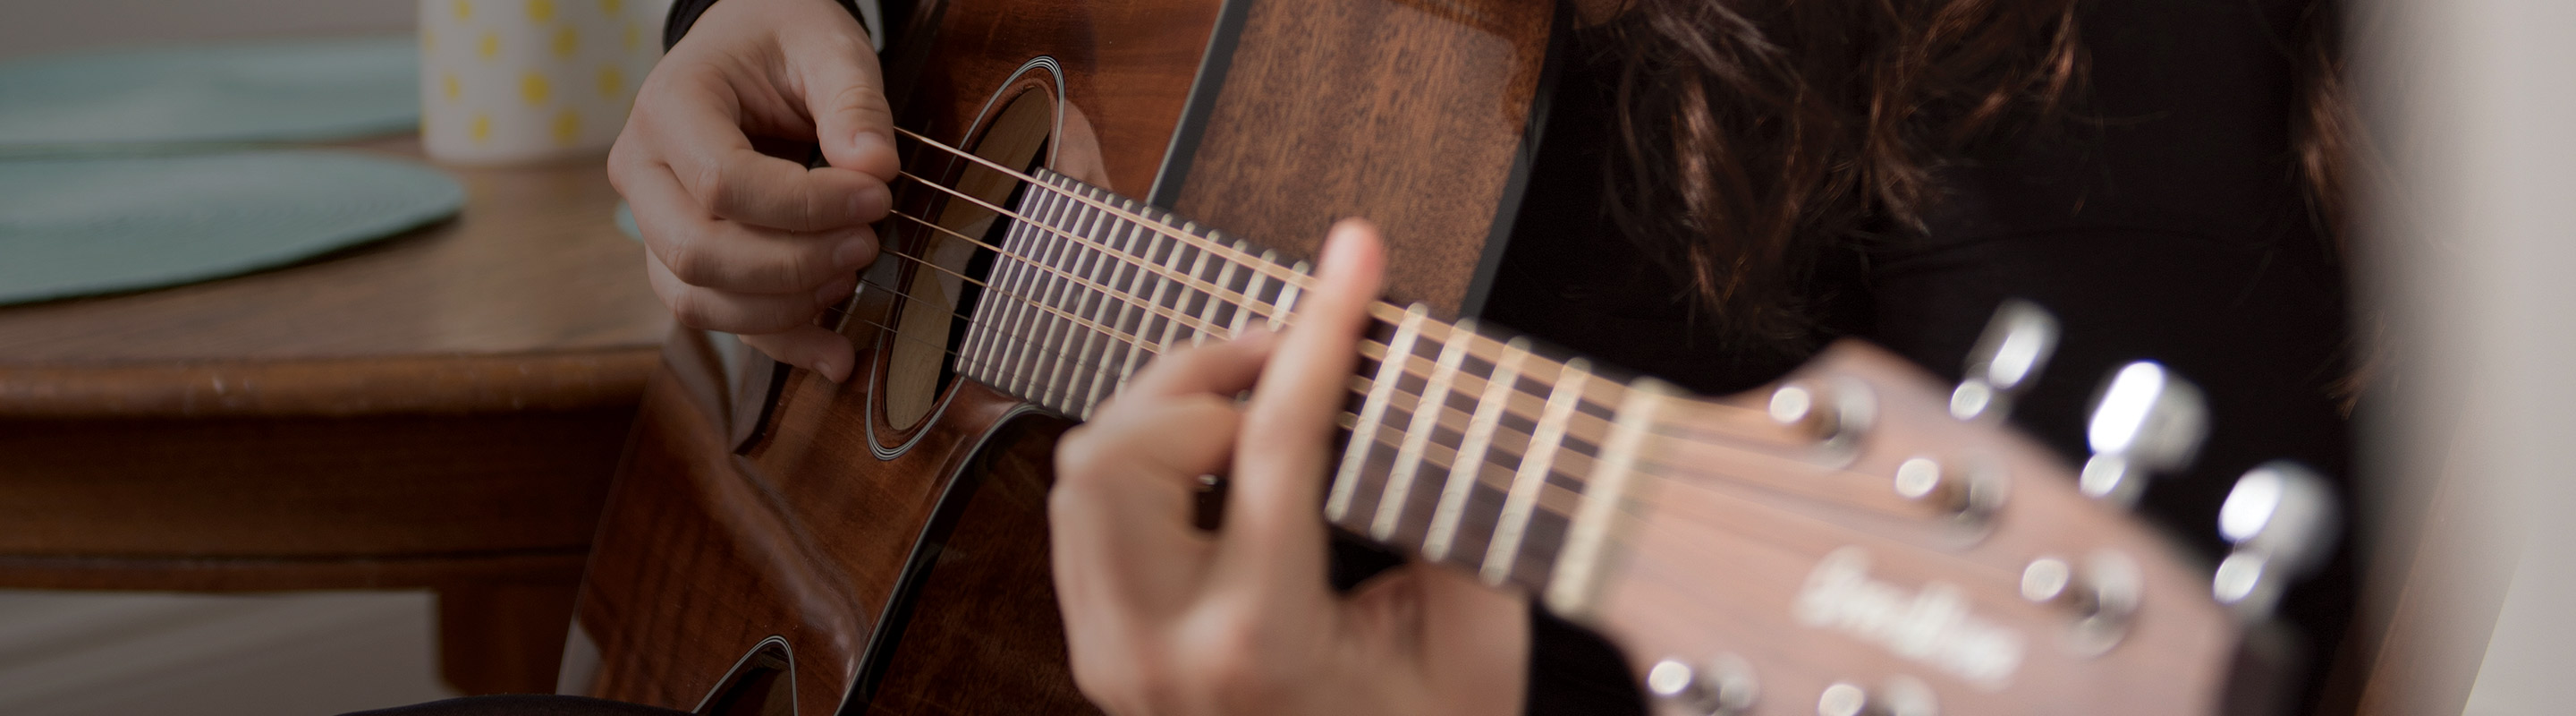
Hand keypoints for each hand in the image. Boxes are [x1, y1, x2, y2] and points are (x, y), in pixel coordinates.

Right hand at [607, 0, 897, 381]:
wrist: (750, 47)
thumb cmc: (783, 38)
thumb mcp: (827, 45)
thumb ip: (854, 101)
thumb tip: (875, 167)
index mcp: (668, 106)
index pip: (723, 183)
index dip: (806, 206)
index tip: (878, 196)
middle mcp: (642, 169)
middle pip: (697, 251)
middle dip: (793, 264)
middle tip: (867, 242)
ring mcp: (653, 221)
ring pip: (697, 298)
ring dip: (785, 308)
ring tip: (853, 277)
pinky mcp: (682, 257)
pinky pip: (719, 317)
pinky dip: (780, 341)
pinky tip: (836, 351)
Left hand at [1049, 221, 1529, 715]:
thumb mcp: (1472, 650)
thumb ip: (1454, 519)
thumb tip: (1425, 396)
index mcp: (1259, 644)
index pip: (1274, 442)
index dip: (1321, 330)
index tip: (1354, 256)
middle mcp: (1156, 649)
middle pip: (1124, 447)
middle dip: (1206, 373)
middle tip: (1293, 352)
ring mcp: (1110, 654)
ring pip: (1082, 471)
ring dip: (1168, 409)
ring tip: (1260, 400)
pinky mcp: (1098, 649)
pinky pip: (1082, 514)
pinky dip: (1145, 458)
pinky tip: (1220, 458)